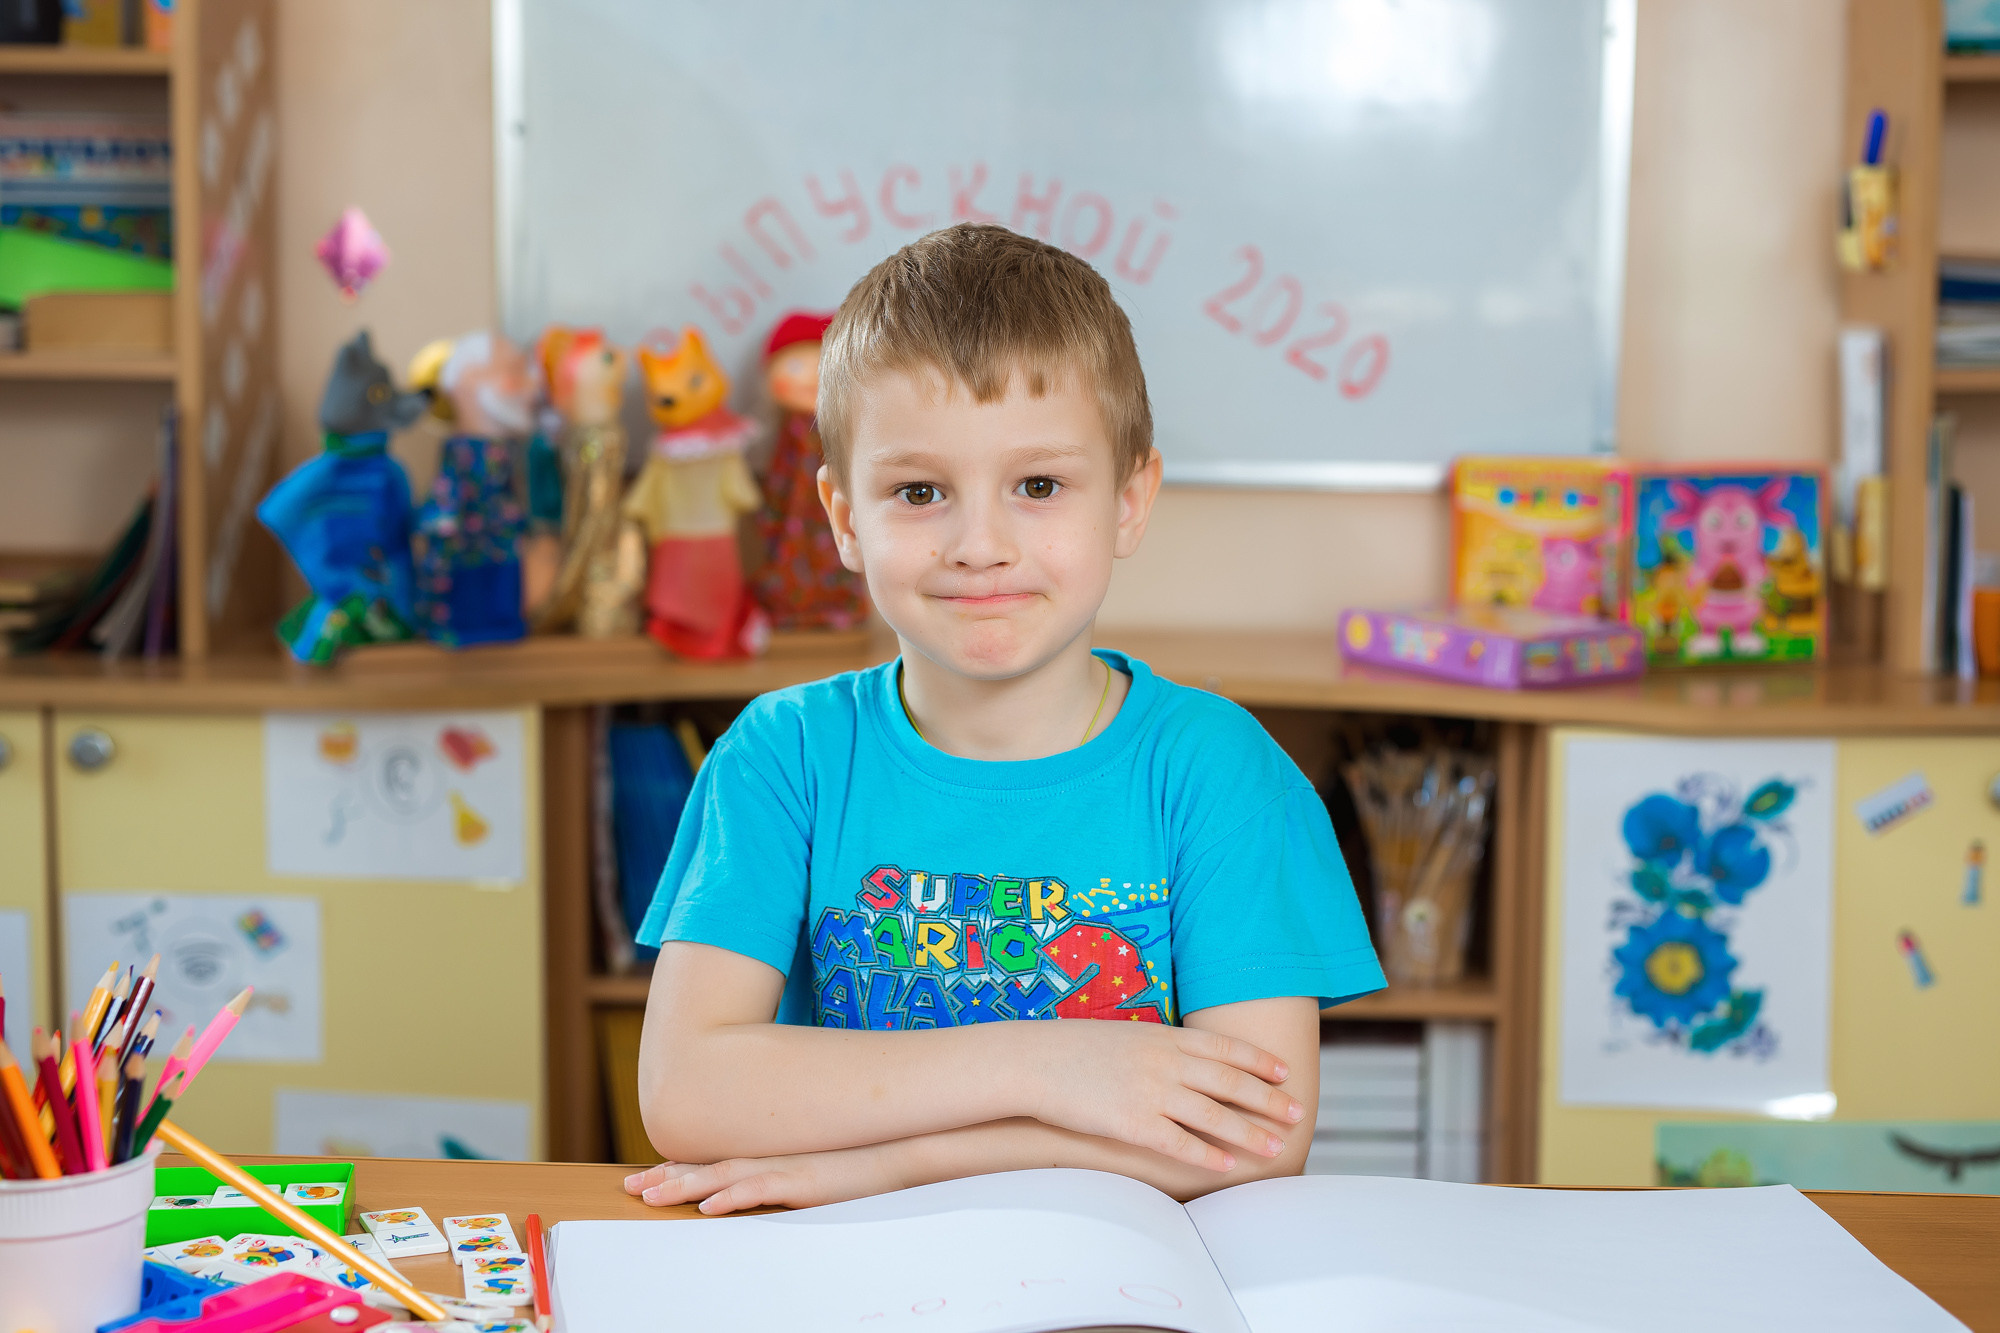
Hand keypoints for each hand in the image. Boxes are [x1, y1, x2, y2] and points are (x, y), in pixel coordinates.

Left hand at [623, 1144, 909, 1215]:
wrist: (904, 1150)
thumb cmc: (864, 1165)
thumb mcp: (818, 1174)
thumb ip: (789, 1180)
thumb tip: (764, 1195)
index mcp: (772, 1158)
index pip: (715, 1164)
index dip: (678, 1170)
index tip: (645, 1178)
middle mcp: (772, 1159)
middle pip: (708, 1167)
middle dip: (666, 1177)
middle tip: (629, 1187)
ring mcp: (787, 1168)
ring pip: (724, 1176)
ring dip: (685, 1186)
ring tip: (650, 1195)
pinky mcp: (806, 1182)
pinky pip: (762, 1189)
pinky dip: (733, 1196)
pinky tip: (709, 1206)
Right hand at [1021, 1020, 1302, 1172]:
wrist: (1034, 1060)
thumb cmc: (1074, 1048)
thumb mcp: (1125, 1034)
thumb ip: (1159, 1046)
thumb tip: (1184, 1059)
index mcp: (1164, 1037)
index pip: (1225, 1048)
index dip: (1259, 1062)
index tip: (1285, 1073)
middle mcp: (1166, 1062)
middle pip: (1231, 1083)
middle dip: (1269, 1099)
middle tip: (1298, 1112)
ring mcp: (1151, 1092)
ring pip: (1214, 1115)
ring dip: (1250, 1133)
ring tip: (1275, 1147)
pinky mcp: (1132, 1123)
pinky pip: (1179, 1143)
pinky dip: (1207, 1155)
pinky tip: (1228, 1165)